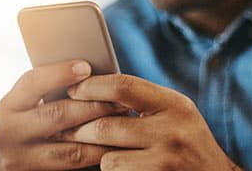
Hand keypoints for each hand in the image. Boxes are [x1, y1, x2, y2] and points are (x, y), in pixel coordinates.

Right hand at [0, 60, 123, 170]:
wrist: (17, 165)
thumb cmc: (34, 129)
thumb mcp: (32, 109)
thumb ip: (50, 94)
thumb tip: (89, 72)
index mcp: (8, 106)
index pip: (32, 82)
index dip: (59, 73)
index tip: (86, 67)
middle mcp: (6, 132)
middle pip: (56, 114)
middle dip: (93, 106)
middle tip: (121, 101)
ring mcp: (17, 159)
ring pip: (70, 148)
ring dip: (102, 136)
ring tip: (125, 125)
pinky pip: (73, 167)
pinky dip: (97, 157)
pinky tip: (113, 148)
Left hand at [59, 74, 240, 170]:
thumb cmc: (188, 143)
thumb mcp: (175, 114)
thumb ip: (143, 100)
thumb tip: (90, 88)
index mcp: (175, 105)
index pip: (123, 87)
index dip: (91, 87)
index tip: (72, 90)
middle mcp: (173, 131)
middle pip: (107, 125)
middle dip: (79, 128)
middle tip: (63, 129)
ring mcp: (166, 161)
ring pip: (108, 158)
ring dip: (97, 156)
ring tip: (96, 151)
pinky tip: (120, 167)